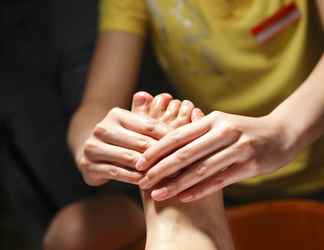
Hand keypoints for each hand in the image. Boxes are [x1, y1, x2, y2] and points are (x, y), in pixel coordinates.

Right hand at [76, 95, 170, 185]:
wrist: (91, 153)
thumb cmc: (121, 139)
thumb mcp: (133, 127)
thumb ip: (148, 118)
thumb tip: (161, 96)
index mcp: (116, 115)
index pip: (148, 126)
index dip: (168, 137)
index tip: (184, 147)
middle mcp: (102, 128)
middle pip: (140, 142)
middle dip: (161, 155)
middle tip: (179, 164)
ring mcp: (93, 147)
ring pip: (128, 158)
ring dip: (149, 168)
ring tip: (166, 175)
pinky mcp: (88, 165)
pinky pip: (116, 172)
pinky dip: (133, 178)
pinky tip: (145, 182)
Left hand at [136, 111, 296, 201]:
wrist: (281, 133)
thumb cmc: (243, 130)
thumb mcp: (220, 124)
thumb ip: (197, 131)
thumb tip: (167, 139)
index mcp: (212, 119)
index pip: (178, 135)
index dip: (156, 149)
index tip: (139, 162)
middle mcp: (223, 131)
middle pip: (185, 152)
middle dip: (161, 168)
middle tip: (142, 180)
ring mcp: (238, 147)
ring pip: (201, 169)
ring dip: (177, 184)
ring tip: (159, 194)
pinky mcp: (250, 164)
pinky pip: (220, 180)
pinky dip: (200, 189)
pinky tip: (184, 197)